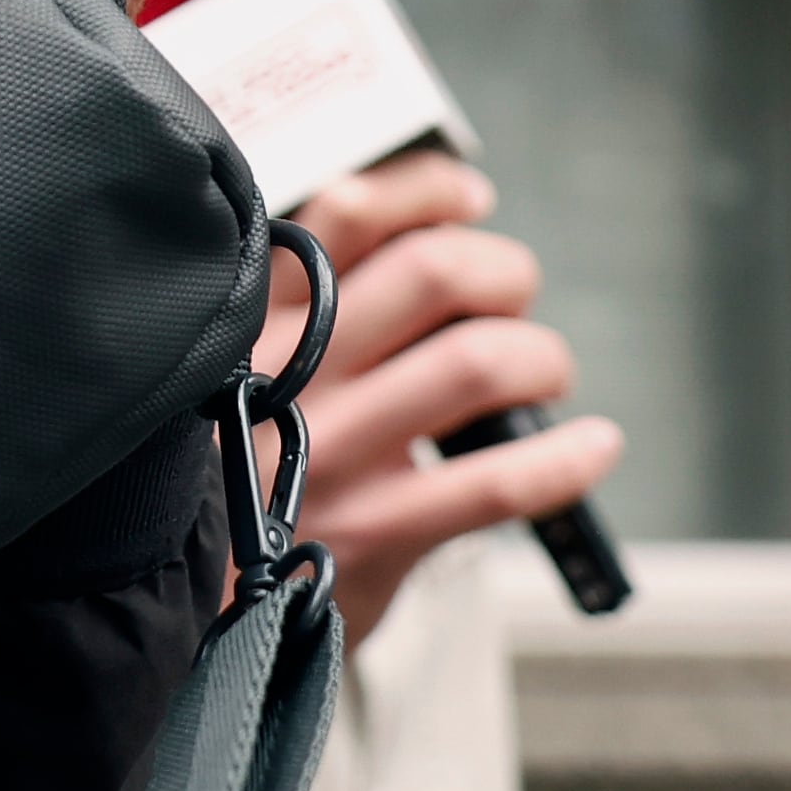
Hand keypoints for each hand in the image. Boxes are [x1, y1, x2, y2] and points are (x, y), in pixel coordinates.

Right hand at [257, 152, 623, 636]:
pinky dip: (566, 458)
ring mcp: (331, 453)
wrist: (198, 600)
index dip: (427, 190)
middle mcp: (293, 372)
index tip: (471, 199)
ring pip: (475, 364)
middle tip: (513, 302)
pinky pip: (496, 484)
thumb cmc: (251, 464)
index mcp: (259, 317)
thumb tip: (438, 226)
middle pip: (432, 271)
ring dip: (540, 359)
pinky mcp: (372, 532)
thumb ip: (315, 300)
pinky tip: (592, 445)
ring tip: (539, 375)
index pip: (347, 213)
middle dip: (505, 273)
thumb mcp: (248, 364)